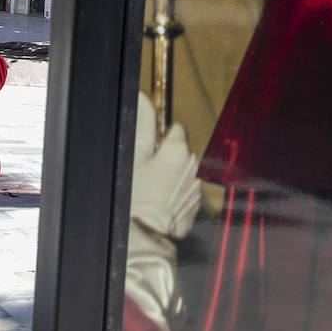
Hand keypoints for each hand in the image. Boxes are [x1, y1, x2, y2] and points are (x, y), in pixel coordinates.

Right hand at [130, 92, 200, 239]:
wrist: (145, 232)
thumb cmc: (137, 195)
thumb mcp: (134, 155)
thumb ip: (143, 124)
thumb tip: (142, 98)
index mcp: (179, 149)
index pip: (175, 129)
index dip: (159, 138)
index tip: (149, 149)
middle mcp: (193, 166)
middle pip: (180, 151)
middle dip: (166, 157)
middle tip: (146, 172)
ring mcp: (196, 186)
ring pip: (183, 172)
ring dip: (171, 176)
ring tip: (153, 190)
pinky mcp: (196, 205)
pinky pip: (186, 191)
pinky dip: (176, 194)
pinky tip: (161, 202)